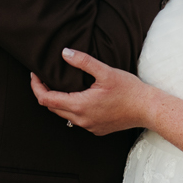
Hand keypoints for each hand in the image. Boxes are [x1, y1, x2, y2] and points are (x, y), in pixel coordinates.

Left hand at [30, 49, 155, 136]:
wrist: (147, 109)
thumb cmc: (129, 90)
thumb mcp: (105, 71)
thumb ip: (83, 61)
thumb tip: (65, 53)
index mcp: (79, 105)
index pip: (46, 99)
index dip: (36, 87)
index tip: (35, 75)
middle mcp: (81, 120)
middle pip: (52, 108)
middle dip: (45, 93)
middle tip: (44, 78)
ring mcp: (89, 126)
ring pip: (64, 115)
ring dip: (59, 101)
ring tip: (60, 86)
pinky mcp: (97, 129)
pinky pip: (78, 120)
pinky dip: (73, 108)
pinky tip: (80, 97)